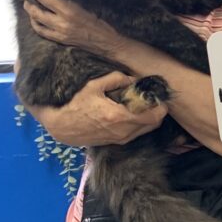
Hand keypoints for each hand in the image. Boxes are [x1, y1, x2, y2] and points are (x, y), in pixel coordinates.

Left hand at [24, 0, 121, 56]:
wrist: (110, 42)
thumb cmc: (105, 20)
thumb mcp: (91, 3)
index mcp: (70, 10)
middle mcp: (62, 22)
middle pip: (36, 7)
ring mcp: (60, 32)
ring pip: (36, 19)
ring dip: (30, 8)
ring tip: (28, 0)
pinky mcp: (60, 39)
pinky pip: (41, 31)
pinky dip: (35, 22)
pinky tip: (35, 17)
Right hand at [26, 71, 167, 145]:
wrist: (60, 127)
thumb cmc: (75, 104)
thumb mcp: (94, 86)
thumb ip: (116, 79)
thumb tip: (134, 78)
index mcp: (119, 116)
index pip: (154, 116)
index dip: (161, 106)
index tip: (160, 95)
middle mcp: (123, 131)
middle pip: (154, 124)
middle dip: (158, 111)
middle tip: (153, 98)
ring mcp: (120, 139)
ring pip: (146, 130)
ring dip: (149, 118)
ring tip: (144, 104)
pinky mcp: (115, 142)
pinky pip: (136, 134)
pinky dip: (140, 124)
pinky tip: (134, 113)